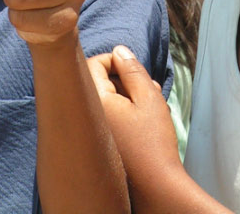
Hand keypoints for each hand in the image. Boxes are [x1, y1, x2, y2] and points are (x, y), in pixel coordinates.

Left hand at [89, 46, 178, 166]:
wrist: (154, 188)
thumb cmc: (153, 143)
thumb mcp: (149, 99)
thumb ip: (133, 71)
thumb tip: (119, 50)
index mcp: (94, 101)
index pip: (92, 64)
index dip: (115, 60)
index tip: (135, 70)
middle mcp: (85, 116)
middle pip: (97, 82)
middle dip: (123, 80)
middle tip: (147, 88)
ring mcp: (90, 132)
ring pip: (104, 100)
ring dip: (125, 96)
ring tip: (150, 106)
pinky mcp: (98, 145)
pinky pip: (105, 118)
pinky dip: (121, 113)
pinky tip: (142, 122)